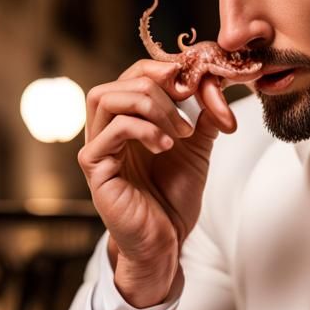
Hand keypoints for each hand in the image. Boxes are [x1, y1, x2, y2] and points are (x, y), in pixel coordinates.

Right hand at [78, 61, 234, 306]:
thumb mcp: (196, 148)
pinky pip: (112, 131)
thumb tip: (214, 82)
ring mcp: (97, 148)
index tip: (193, 80)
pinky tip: (167, 146)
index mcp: (127, 121)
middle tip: (188, 103)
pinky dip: (145, 130)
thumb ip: (202, 115)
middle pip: (116, 82)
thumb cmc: (173, 197)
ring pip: (107, 98)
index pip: (132, 76)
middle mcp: (106, 131)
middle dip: (156, 85)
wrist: (167, 241)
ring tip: (180, 131)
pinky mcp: (95, 168)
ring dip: (150, 105)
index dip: (160, 69)